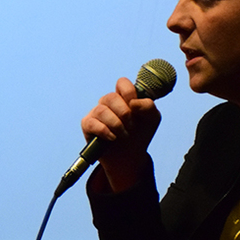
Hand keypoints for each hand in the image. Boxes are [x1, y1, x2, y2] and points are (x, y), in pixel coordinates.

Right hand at [80, 77, 161, 192]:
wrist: (130, 156)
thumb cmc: (140, 134)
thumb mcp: (152, 119)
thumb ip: (148, 106)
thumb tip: (133, 103)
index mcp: (123, 96)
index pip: (122, 83)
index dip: (129, 93)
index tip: (135, 108)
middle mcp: (108, 102)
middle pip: (111, 97)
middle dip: (125, 114)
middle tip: (132, 127)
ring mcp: (96, 112)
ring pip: (102, 110)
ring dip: (116, 125)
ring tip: (124, 134)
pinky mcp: (87, 124)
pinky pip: (92, 123)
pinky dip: (105, 131)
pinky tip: (113, 138)